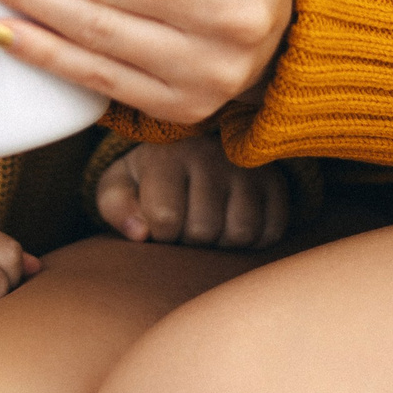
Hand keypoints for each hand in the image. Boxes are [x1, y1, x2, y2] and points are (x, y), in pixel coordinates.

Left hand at [96, 134, 288, 247]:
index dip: (160, 235)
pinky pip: (271, 232)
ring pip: (240, 233)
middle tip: (186, 228)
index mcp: (168, 154)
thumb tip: (139, 234)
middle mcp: (211, 155)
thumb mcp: (121, 184)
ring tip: (210, 229)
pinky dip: (253, 242)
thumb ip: (115, 206)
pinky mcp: (276, 182)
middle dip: (190, 241)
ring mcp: (247, 168)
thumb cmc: (151, 177)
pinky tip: (233, 226)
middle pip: (204, 230)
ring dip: (222, 244)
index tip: (160, 225)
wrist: (195, 148)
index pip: (165, 218)